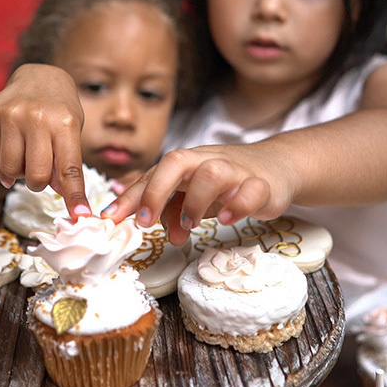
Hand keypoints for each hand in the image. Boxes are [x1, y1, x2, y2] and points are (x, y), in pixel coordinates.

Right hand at [0, 64, 89, 215]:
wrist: (38, 76)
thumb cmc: (60, 109)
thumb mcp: (72, 132)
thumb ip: (66, 163)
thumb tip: (60, 194)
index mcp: (64, 122)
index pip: (69, 169)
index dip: (74, 197)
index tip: (80, 217)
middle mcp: (36, 118)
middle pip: (36, 175)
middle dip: (39, 182)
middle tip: (41, 171)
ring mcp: (11, 116)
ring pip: (10, 169)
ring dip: (19, 173)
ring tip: (26, 156)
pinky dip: (3, 165)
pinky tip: (12, 151)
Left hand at [101, 145, 296, 244]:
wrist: (275, 167)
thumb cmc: (226, 181)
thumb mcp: (192, 193)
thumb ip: (168, 208)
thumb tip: (146, 225)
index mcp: (187, 162)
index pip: (153, 173)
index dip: (131, 196)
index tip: (112, 219)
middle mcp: (208, 161)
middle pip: (176, 161)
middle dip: (155, 191)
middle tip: (145, 222)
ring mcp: (236, 171)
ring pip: (212, 172)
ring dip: (195, 201)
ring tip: (189, 224)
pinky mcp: (262, 185)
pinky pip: (251, 190)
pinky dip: (237, 205)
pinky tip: (226, 219)